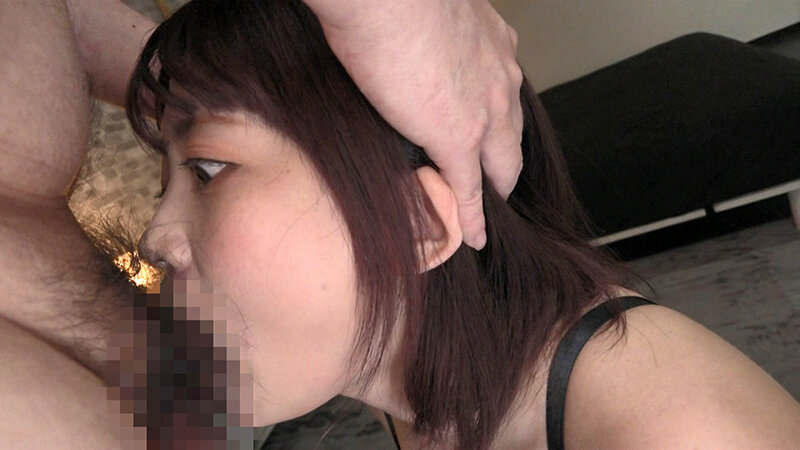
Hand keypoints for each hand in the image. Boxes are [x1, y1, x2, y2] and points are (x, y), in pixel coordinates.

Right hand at [305, 0, 523, 248]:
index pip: (503, 92)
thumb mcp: (430, 12)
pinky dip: (472, 218)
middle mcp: (501, 78)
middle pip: (513, 135)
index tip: (489, 132)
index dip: (498, 118)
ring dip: (494, 189)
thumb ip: (433, 37)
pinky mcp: (458, 140)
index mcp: (494, 43)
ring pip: (501, 164)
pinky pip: (470, 190)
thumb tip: (410, 45)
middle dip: (505, 161)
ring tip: (486, 211)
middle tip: (496, 181)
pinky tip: (473, 237)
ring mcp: (484, 113)